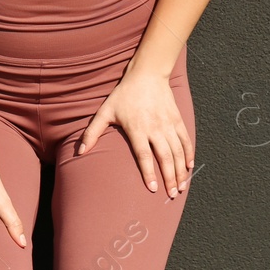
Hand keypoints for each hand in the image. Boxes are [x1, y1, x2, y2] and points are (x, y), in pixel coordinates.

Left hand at [74, 69, 194, 197]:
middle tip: (171, 194)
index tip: (152, 189)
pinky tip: (189, 167)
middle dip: (169, 178)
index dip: (149, 173)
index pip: (144, 155)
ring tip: (180, 187)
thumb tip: (80, 151)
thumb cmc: (124, 94)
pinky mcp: (177, 119)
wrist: (147, 75)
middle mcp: (155, 128)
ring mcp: (168, 124)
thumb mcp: (105, 111)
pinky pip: (185, 140)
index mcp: (137, 128)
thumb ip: (92, 132)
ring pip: (178, 151)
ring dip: (181, 171)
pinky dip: (189, 154)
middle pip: (165, 157)